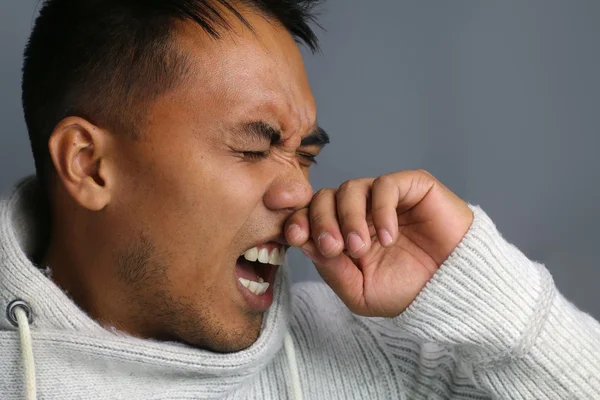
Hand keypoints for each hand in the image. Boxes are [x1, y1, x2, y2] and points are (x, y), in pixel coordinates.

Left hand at [284, 170, 473, 316]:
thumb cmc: (408, 292)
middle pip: (324, 197)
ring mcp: (385, 199)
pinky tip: (388, 238)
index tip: (295, 237)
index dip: (298, 220)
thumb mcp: (359, 292)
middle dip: (321, 221)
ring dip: (348, 218)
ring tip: (360, 248)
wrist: (452, 290)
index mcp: (344, 234)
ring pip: (351, 188)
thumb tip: (304, 242)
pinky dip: (381, 210)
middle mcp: (361, 212)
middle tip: (333, 248)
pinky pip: (385, 185)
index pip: (310, 215)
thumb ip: (331, 269)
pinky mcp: (411, 187)